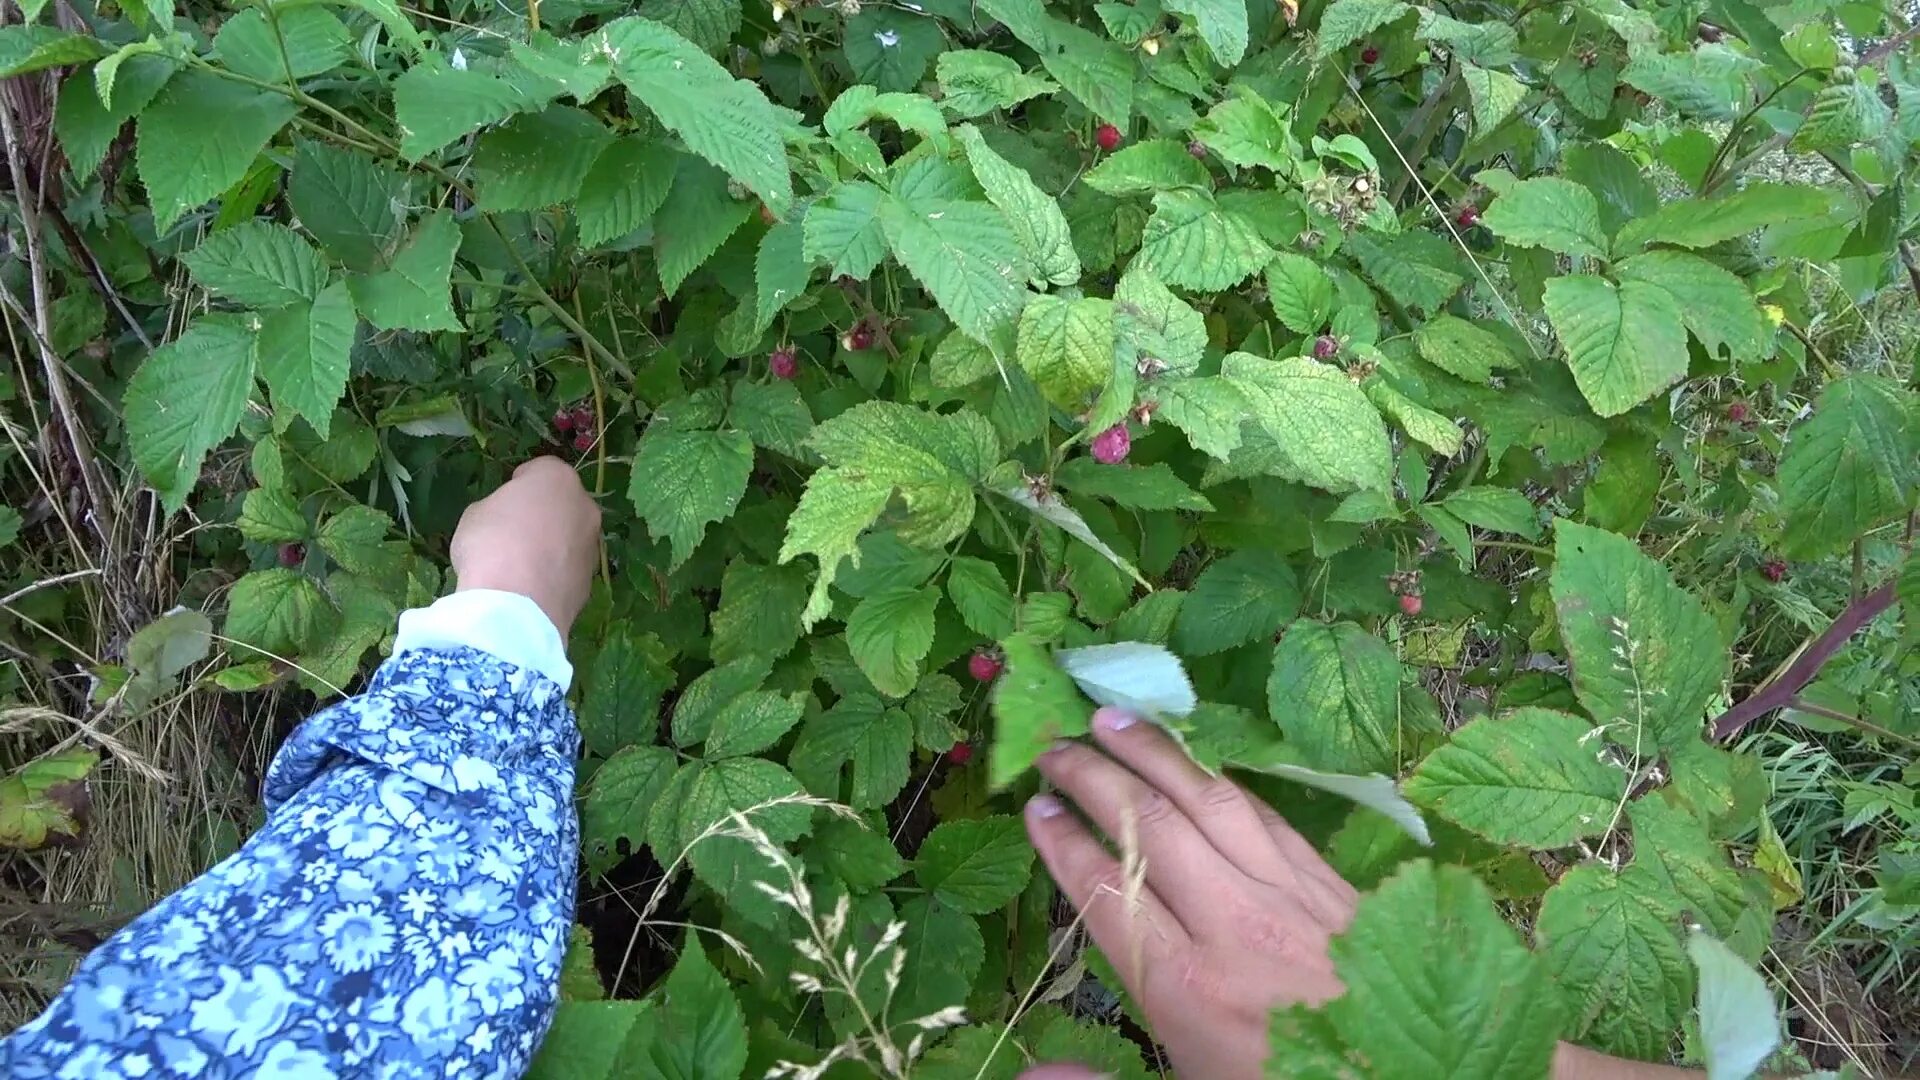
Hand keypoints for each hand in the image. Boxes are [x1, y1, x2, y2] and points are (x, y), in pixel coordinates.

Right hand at [450, 457, 600, 640]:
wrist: (515, 605)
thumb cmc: (491, 544)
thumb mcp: (477, 514)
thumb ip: (498, 508)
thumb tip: (506, 519)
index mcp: (558, 479)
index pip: (541, 469)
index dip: (521, 482)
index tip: (505, 497)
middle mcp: (585, 507)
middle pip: (563, 503)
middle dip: (543, 513)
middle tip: (514, 530)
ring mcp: (592, 545)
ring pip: (571, 537)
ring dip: (553, 544)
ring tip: (522, 565)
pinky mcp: (591, 581)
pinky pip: (569, 568)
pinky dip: (555, 573)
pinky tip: (531, 587)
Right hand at [1022, 707, 1357, 1079]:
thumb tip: (1025, 1070)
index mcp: (1188, 990)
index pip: (1108, 891)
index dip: (1063, 845)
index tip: (1033, 809)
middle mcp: (1235, 928)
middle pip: (1152, 829)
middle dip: (1095, 778)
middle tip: (1055, 744)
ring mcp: (1291, 898)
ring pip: (1212, 803)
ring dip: (1158, 753)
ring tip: (1115, 718)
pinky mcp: (1335, 888)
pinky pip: (1268, 816)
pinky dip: (1224, 781)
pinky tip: (1199, 760)